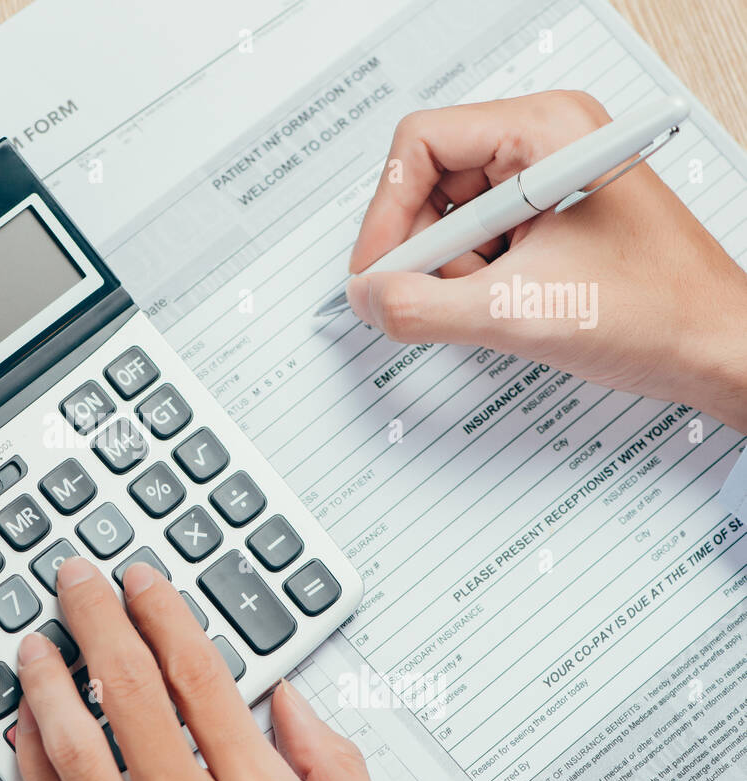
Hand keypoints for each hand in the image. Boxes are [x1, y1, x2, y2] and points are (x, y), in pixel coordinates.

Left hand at [13, 556, 402, 780]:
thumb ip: (335, 769)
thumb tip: (293, 702)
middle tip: (77, 580)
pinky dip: (30, 761)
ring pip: (72, 744)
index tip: (144, 581)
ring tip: (36, 642)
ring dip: (46, 682)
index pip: (198, 674)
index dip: (163, 611)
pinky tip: (24, 728)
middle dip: (96, 619)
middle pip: (127, 690)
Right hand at [346, 90, 746, 433]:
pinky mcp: (547, 218)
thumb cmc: (658, 312)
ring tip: (497, 302)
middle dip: (427, 250)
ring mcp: (546, 182)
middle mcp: (546, 145)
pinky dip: (474, 281)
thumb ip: (422, 307)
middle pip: (430, 182)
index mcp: (547, 131)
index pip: (421, 144)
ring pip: (449, 218)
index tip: (377, 270)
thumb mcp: (517, 314)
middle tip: (438, 295)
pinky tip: (509, 304)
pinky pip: (477, 241)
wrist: (714, 349)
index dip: (386, 213)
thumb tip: (368, 298)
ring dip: (452, 272)